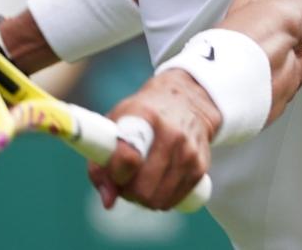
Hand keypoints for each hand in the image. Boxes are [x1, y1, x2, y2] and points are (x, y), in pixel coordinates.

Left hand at [88, 69, 220, 210]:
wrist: (186, 100)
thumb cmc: (141, 115)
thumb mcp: (116, 123)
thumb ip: (101, 163)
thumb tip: (108, 201)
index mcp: (144, 116)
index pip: (128, 157)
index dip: (115, 173)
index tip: (113, 171)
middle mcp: (170, 133)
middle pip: (143, 189)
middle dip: (128, 192)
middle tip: (125, 181)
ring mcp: (188, 151)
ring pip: (158, 200)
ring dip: (144, 199)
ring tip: (141, 181)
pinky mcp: (200, 165)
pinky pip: (175, 200)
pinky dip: (162, 199)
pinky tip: (158, 183)